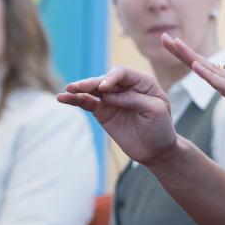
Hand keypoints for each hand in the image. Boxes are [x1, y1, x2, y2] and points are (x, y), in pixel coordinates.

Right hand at [58, 66, 177, 165]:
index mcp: (143, 83)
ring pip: (93, 90)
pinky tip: (63, 98)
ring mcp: (112, 99)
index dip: (112, 77)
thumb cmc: (161, 128)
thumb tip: (108, 95)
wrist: (156, 150)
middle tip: (78, 87)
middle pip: (105, 79)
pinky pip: (87, 102)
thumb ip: (134, 99)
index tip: (104, 89)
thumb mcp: (156, 111)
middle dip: (92, 82)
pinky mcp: (103, 112)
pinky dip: (75, 100)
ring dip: (80, 89)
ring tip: (68, 90)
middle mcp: (126, 87)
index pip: (123, 73)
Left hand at [162, 34, 224, 158]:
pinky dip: (209, 75)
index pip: (206, 69)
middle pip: (205, 64)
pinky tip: (196, 67)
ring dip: (191, 57)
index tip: (170, 47)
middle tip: (164, 37)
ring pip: (212, 70)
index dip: (187, 58)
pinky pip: (224, 86)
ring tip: (175, 45)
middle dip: (183, 51)